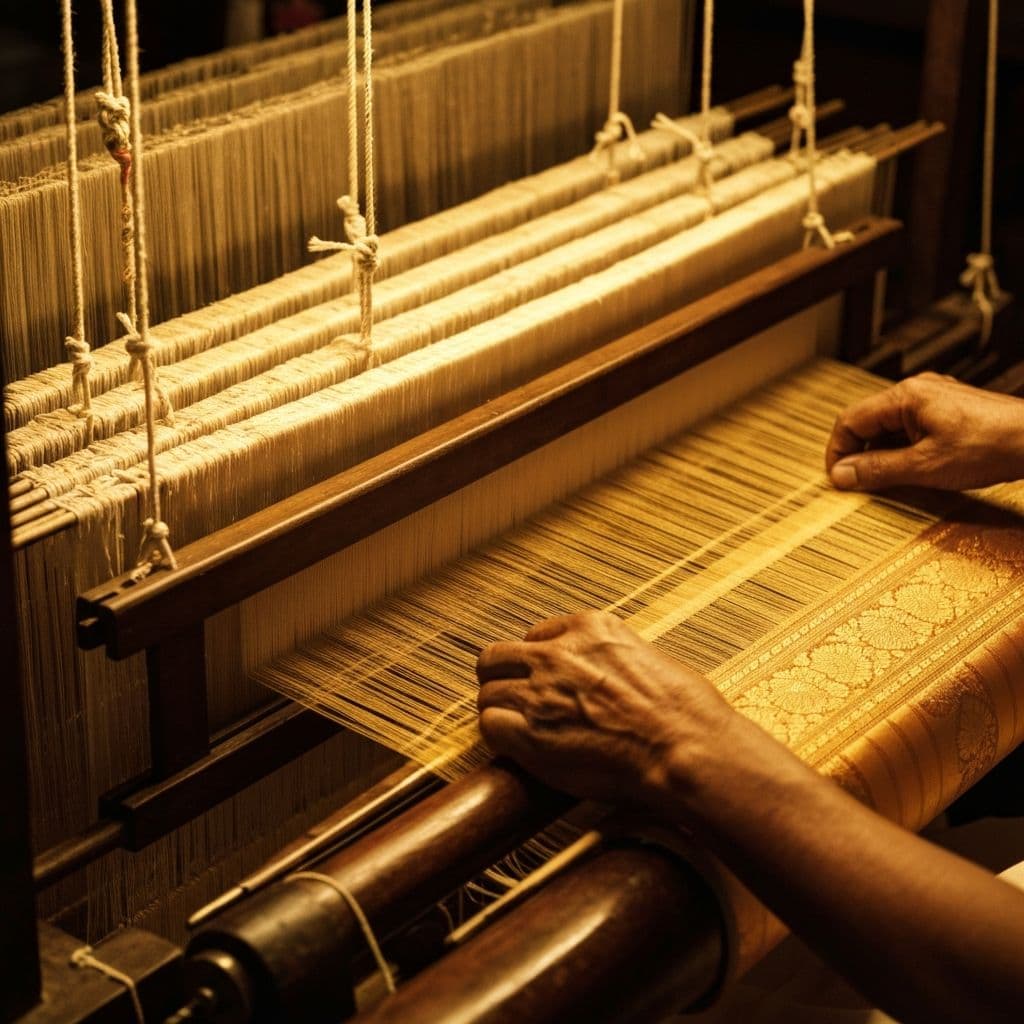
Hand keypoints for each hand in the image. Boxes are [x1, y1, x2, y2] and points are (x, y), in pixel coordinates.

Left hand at [476, 611, 733, 808]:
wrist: (686, 749)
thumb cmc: (683, 711)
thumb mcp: (647, 655)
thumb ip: (610, 656)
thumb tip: (601, 671)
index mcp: (588, 628)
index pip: (534, 636)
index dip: (535, 661)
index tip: (543, 679)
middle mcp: (557, 654)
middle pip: (496, 657)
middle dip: (503, 679)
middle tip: (516, 701)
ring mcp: (540, 692)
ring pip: (487, 694)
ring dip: (501, 711)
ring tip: (520, 730)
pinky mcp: (531, 734)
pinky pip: (489, 726)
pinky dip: (500, 738)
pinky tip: (519, 748)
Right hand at [826, 372, 1023, 491]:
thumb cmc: (991, 445)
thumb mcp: (924, 465)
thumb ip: (878, 470)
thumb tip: (842, 474)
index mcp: (905, 397)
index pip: (850, 421)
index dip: (838, 452)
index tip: (838, 479)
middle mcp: (917, 392)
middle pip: (868, 424)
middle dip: (859, 455)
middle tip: (858, 485)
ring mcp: (934, 401)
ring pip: (889, 429)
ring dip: (881, 456)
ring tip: (887, 483)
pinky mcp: (948, 413)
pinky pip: (910, 431)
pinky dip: (903, 451)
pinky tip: (912, 472)